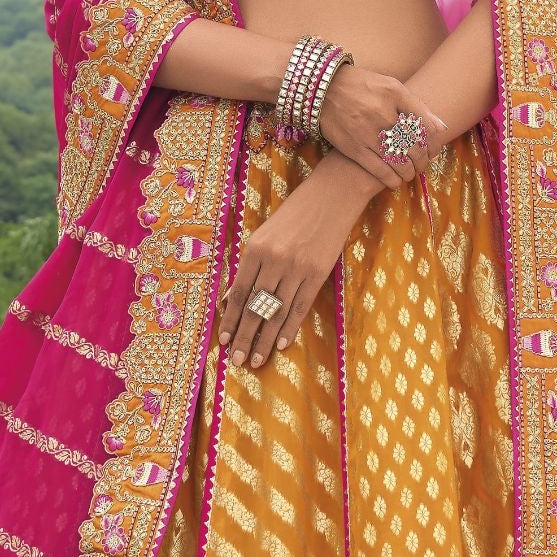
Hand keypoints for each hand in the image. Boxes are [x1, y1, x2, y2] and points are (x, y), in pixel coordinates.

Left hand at [216, 161, 374, 366]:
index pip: (239, 293)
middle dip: (244, 337)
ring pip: (276, 312)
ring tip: (257, 361)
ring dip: (265, 339)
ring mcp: (297, 268)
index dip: (230, 320)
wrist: (332, 194)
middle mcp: (274, 260)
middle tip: (237, 361)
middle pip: (255, 307)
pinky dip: (289, 327)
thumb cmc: (294, 213)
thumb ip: (249, 265)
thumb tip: (232, 298)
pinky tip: (282, 344)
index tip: (223, 341)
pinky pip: (300, 306)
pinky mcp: (318, 273)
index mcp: (255, 248)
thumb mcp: (264, 233)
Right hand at [314, 62, 448, 185]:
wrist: (322, 89)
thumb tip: (442, 128)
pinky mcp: (353, 147)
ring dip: (408, 172)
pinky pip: (378, 169)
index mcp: (394, 96)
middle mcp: (382, 114)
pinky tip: (395, 182)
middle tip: (422, 166)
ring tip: (409, 174)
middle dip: (422, 161)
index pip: (424, 125)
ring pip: (398, 161)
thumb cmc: (362, 87)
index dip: (433, 143)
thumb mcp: (391, 86)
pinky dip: (390, 179)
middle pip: (414, 146)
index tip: (433, 151)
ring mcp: (367, 132)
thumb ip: (417, 106)